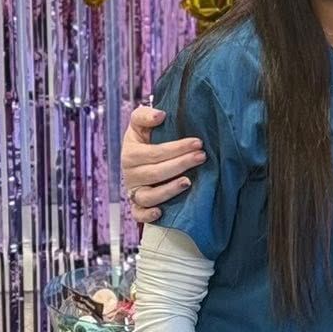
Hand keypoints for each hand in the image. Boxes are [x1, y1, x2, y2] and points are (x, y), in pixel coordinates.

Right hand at [123, 104, 204, 225]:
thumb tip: (160, 115)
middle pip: (155, 173)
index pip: (154, 152)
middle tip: (202, 157)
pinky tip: (161, 212)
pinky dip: (147, 215)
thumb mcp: (141, 124)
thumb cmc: (146, 139)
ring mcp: (134, 192)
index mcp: (131, 153)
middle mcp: (131, 174)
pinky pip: (138, 214)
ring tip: (189, 182)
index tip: (198, 142)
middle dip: (180, 164)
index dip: (176, 148)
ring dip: (169, 190)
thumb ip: (145, 115)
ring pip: (149, 196)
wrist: (142, 157)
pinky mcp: (137, 206)